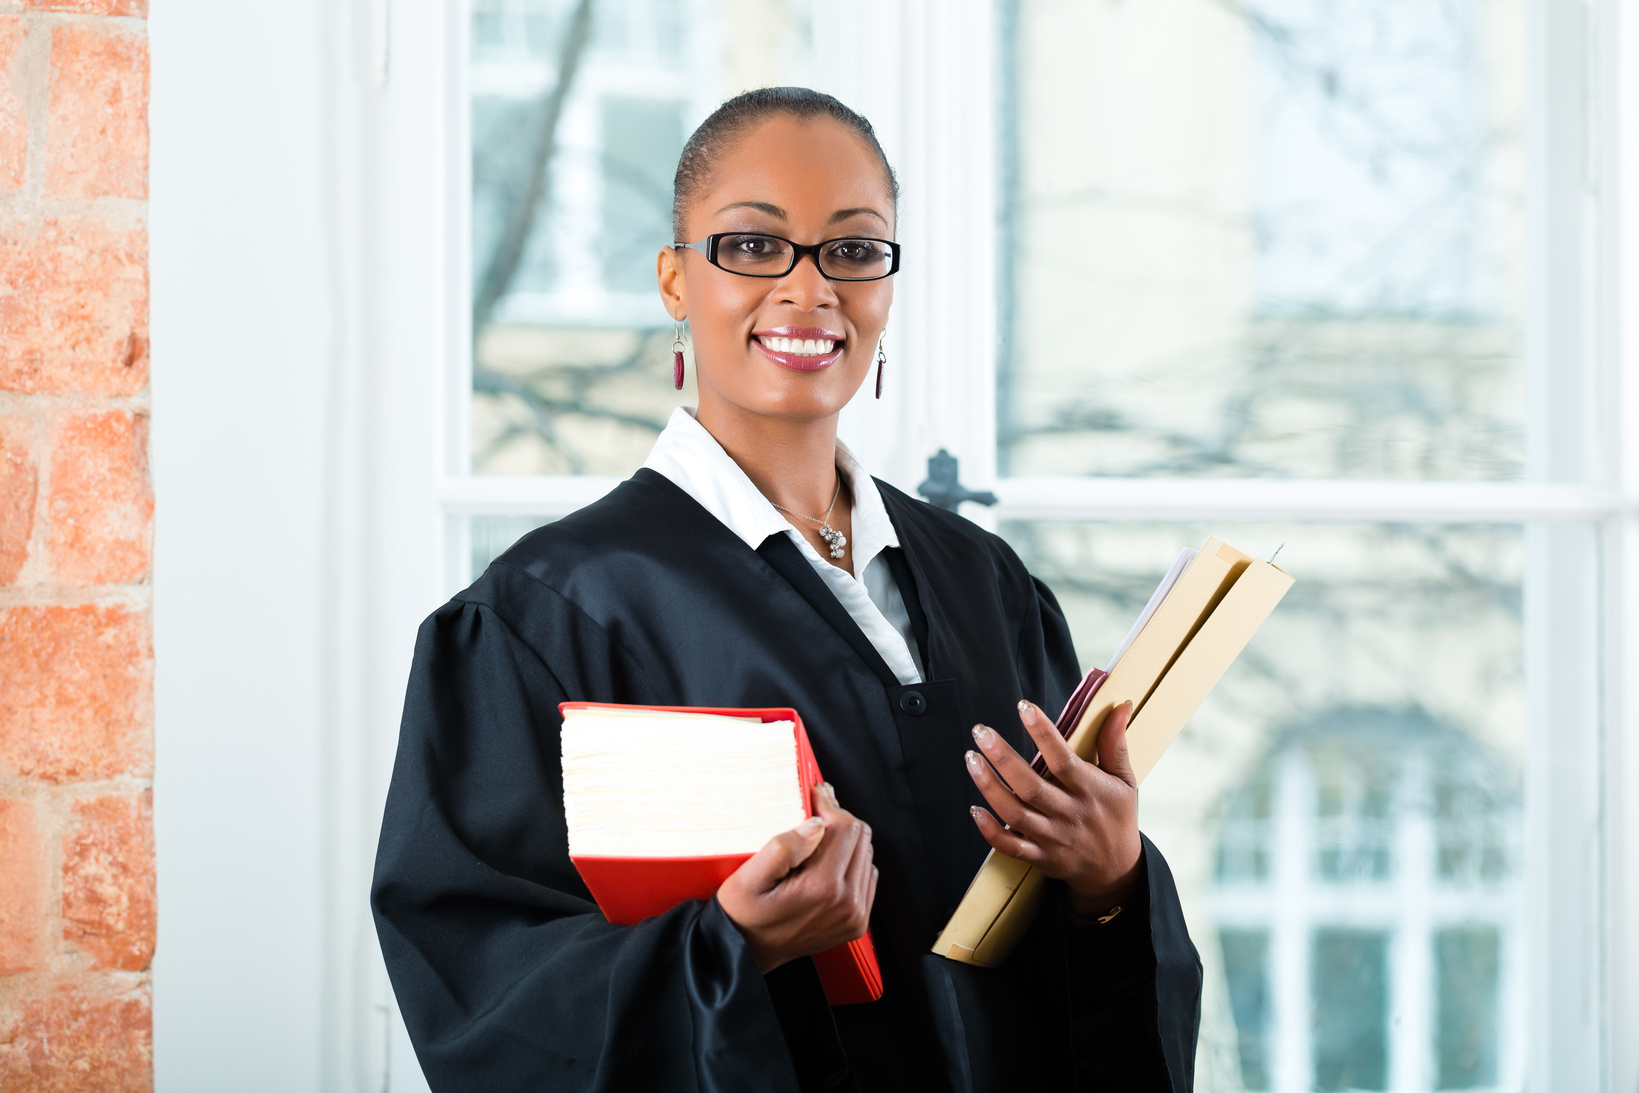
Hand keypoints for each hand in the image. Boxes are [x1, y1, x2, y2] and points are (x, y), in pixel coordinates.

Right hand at [716, 782, 877, 972]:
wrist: (746, 951)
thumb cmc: (744, 915)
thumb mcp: (749, 876)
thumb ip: (784, 847)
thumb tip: (817, 824)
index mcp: (822, 888)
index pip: (846, 828)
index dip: (830, 806)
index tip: (816, 795)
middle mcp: (846, 904)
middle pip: (861, 838)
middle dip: (839, 820)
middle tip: (816, 811)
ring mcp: (854, 915)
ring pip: (866, 855)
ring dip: (846, 841)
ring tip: (818, 837)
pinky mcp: (856, 922)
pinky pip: (867, 877)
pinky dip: (851, 862)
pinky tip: (828, 861)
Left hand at [966, 700, 1141, 917]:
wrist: (1116, 870)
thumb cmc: (1117, 817)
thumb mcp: (1124, 780)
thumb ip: (1115, 744)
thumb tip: (1120, 706)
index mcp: (1090, 790)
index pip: (1063, 759)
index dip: (1043, 732)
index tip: (1024, 707)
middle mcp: (1068, 814)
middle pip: (1031, 786)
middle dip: (1003, 757)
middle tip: (981, 732)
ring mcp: (1052, 838)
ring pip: (1015, 814)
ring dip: (989, 787)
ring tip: (971, 758)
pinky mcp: (1039, 857)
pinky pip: (1010, 847)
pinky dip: (990, 831)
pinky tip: (974, 809)